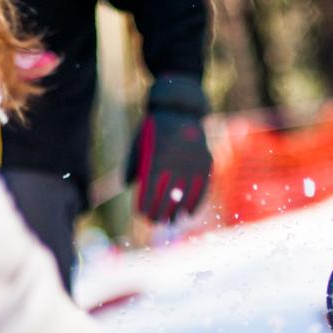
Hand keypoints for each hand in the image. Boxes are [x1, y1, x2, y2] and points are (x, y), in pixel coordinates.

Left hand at [127, 75, 211, 222]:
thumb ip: (132, 164)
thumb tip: (127, 187)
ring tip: (171, 222)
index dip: (146, 204)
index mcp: (157, 156)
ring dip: (178, 211)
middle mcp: (177, 161)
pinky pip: (202, 187)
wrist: (180, 109)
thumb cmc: (154, 129)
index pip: (150, 188)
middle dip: (161, 211)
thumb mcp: (139, 142)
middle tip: (155, 223)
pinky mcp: (205, 161)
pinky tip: (189, 214)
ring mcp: (193, 162)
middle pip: (168, 195)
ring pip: (186, 194)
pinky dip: (196, 202)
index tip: (142, 215)